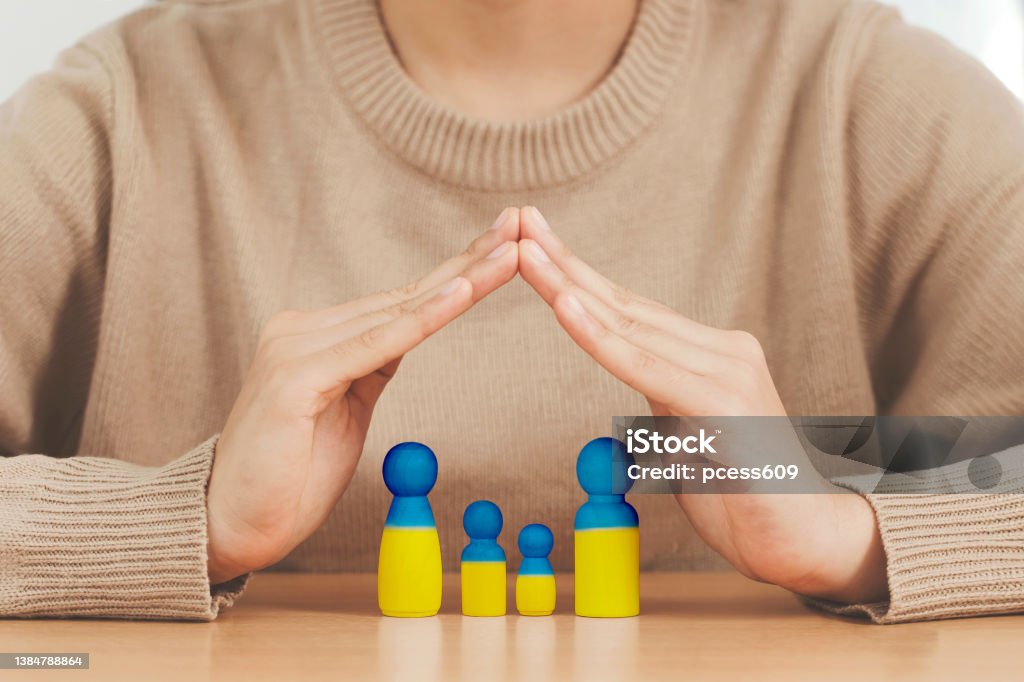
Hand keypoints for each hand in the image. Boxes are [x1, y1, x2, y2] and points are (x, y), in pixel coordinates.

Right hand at [206, 209, 520, 582]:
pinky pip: (375, 347)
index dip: (458, 273)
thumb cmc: (289, 476)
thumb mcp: (346, 411)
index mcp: (319, 335)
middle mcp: (305, 329)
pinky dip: (421, 319)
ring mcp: (297, 348)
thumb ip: (369, 367)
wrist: (231, 525)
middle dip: (471, 260)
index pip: (403, 301)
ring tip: (511, 252)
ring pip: (398, 311)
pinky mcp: (296, 379)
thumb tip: (404, 335)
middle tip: (521, 221)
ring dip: (462, 281)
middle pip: (406, 295)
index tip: (505, 245)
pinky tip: (460, 293)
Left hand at [517, 206, 886, 603]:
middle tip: (519, 222)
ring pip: (629, 326)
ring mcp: (726, 371)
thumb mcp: (686, 437)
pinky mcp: (723, 404)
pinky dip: (600, 337)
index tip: (534, 244)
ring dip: (569, 287)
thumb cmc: (742, 495)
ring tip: (525, 252)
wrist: (803, 541)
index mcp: (709, 355)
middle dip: (565, 263)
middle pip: (624, 305)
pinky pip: (646, 367)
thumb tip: (632, 383)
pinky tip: (564, 305)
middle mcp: (721, 350)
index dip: (579, 276)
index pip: (630, 310)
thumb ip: (662, 401)